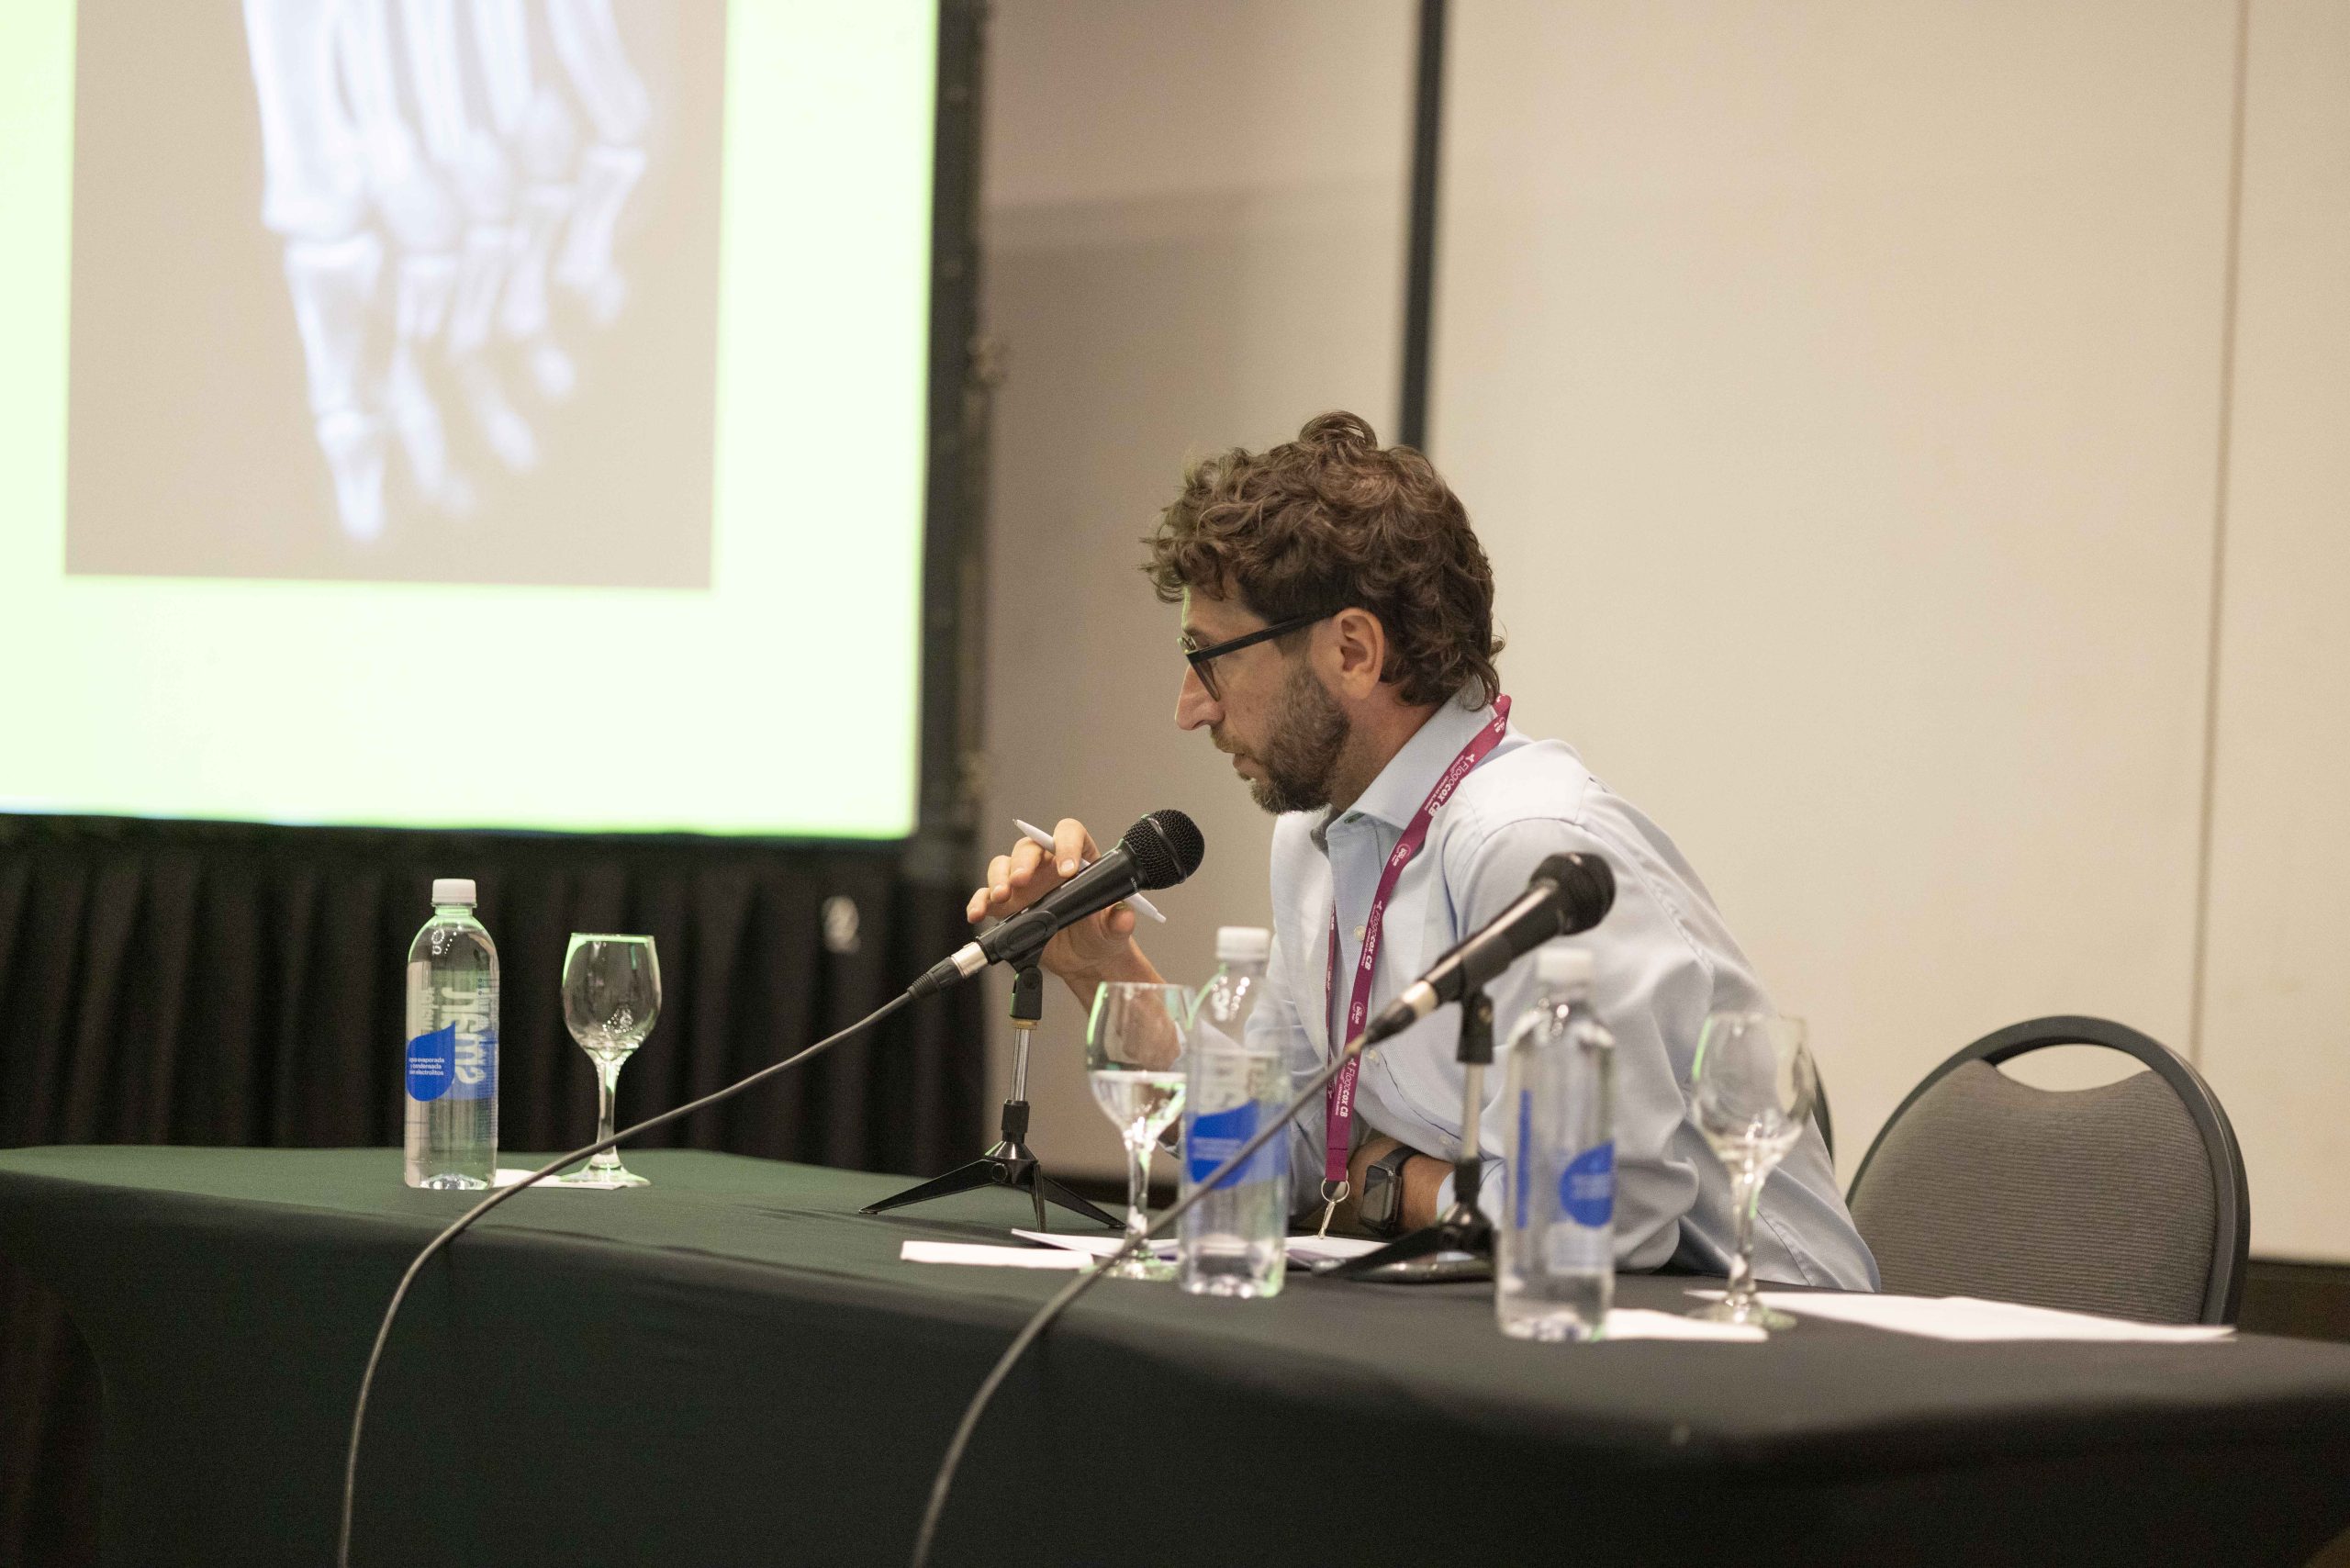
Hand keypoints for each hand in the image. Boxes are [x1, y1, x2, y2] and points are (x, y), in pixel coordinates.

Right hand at [964, 818, 1150, 989]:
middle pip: (1030, 847)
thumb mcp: (1114, 929)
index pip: (1070, 834)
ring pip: (1004, 865)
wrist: (1085, 960)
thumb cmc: (1101, 933)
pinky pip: (987, 896)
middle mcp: (1048, 865)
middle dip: (1024, 861)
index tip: (1067, 869)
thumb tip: (1123, 916)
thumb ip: (1120, 921)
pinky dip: (980, 902)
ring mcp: (1025, 884)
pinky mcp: (1007, 906)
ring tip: (1003, 896)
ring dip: (999, 878)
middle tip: (1023, 881)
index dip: (1066, 844)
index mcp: (1079, 859)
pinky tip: (978, 913)